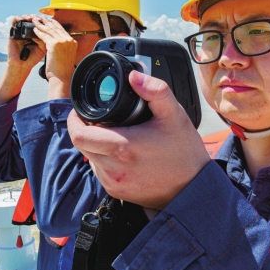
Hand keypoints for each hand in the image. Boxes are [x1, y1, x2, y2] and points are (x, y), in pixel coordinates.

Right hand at [0, 15, 46, 104]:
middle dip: (36, 17)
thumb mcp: (43, 48)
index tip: (49, 19)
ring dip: (27, 16)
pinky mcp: (12, 33)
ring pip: (23, 19)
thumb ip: (47, 39)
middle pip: (32, 20)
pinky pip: (14, 22)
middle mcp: (28, 32)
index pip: (40, 24)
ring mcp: (20, 32)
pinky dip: (17, 18)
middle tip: (40, 17)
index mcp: (36, 34)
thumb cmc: (33, 58)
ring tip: (31, 18)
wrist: (22, 65)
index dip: (44, 21)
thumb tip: (48, 30)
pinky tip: (21, 18)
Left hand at [30, 16, 77, 99]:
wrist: (62, 77)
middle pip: (56, 28)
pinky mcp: (54, 44)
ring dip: (41, 25)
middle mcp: (68, 40)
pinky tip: (34, 30)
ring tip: (35, 21)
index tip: (49, 21)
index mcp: (72, 42)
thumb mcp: (65, 56)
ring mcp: (62, 41)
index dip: (55, 24)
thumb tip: (55, 44)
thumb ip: (62, 48)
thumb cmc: (62, 71)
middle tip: (41, 17)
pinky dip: (38, 32)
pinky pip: (44, 36)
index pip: (62, 30)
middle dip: (47, 22)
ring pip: (49, 30)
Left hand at [68, 70, 209, 209]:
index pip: (79, 135)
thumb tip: (134, 77)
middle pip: (82, 145)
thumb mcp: (174, 115)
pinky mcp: (116, 192)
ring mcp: (114, 183)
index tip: (82, 112)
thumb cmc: (184, 153)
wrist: (194, 189)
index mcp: (122, 147)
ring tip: (116, 135)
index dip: (75, 120)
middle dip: (86, 129)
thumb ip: (155, 91)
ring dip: (96, 145)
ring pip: (90, 158)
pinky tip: (123, 153)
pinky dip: (104, 160)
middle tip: (100, 120)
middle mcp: (113, 169)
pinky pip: (100, 171)